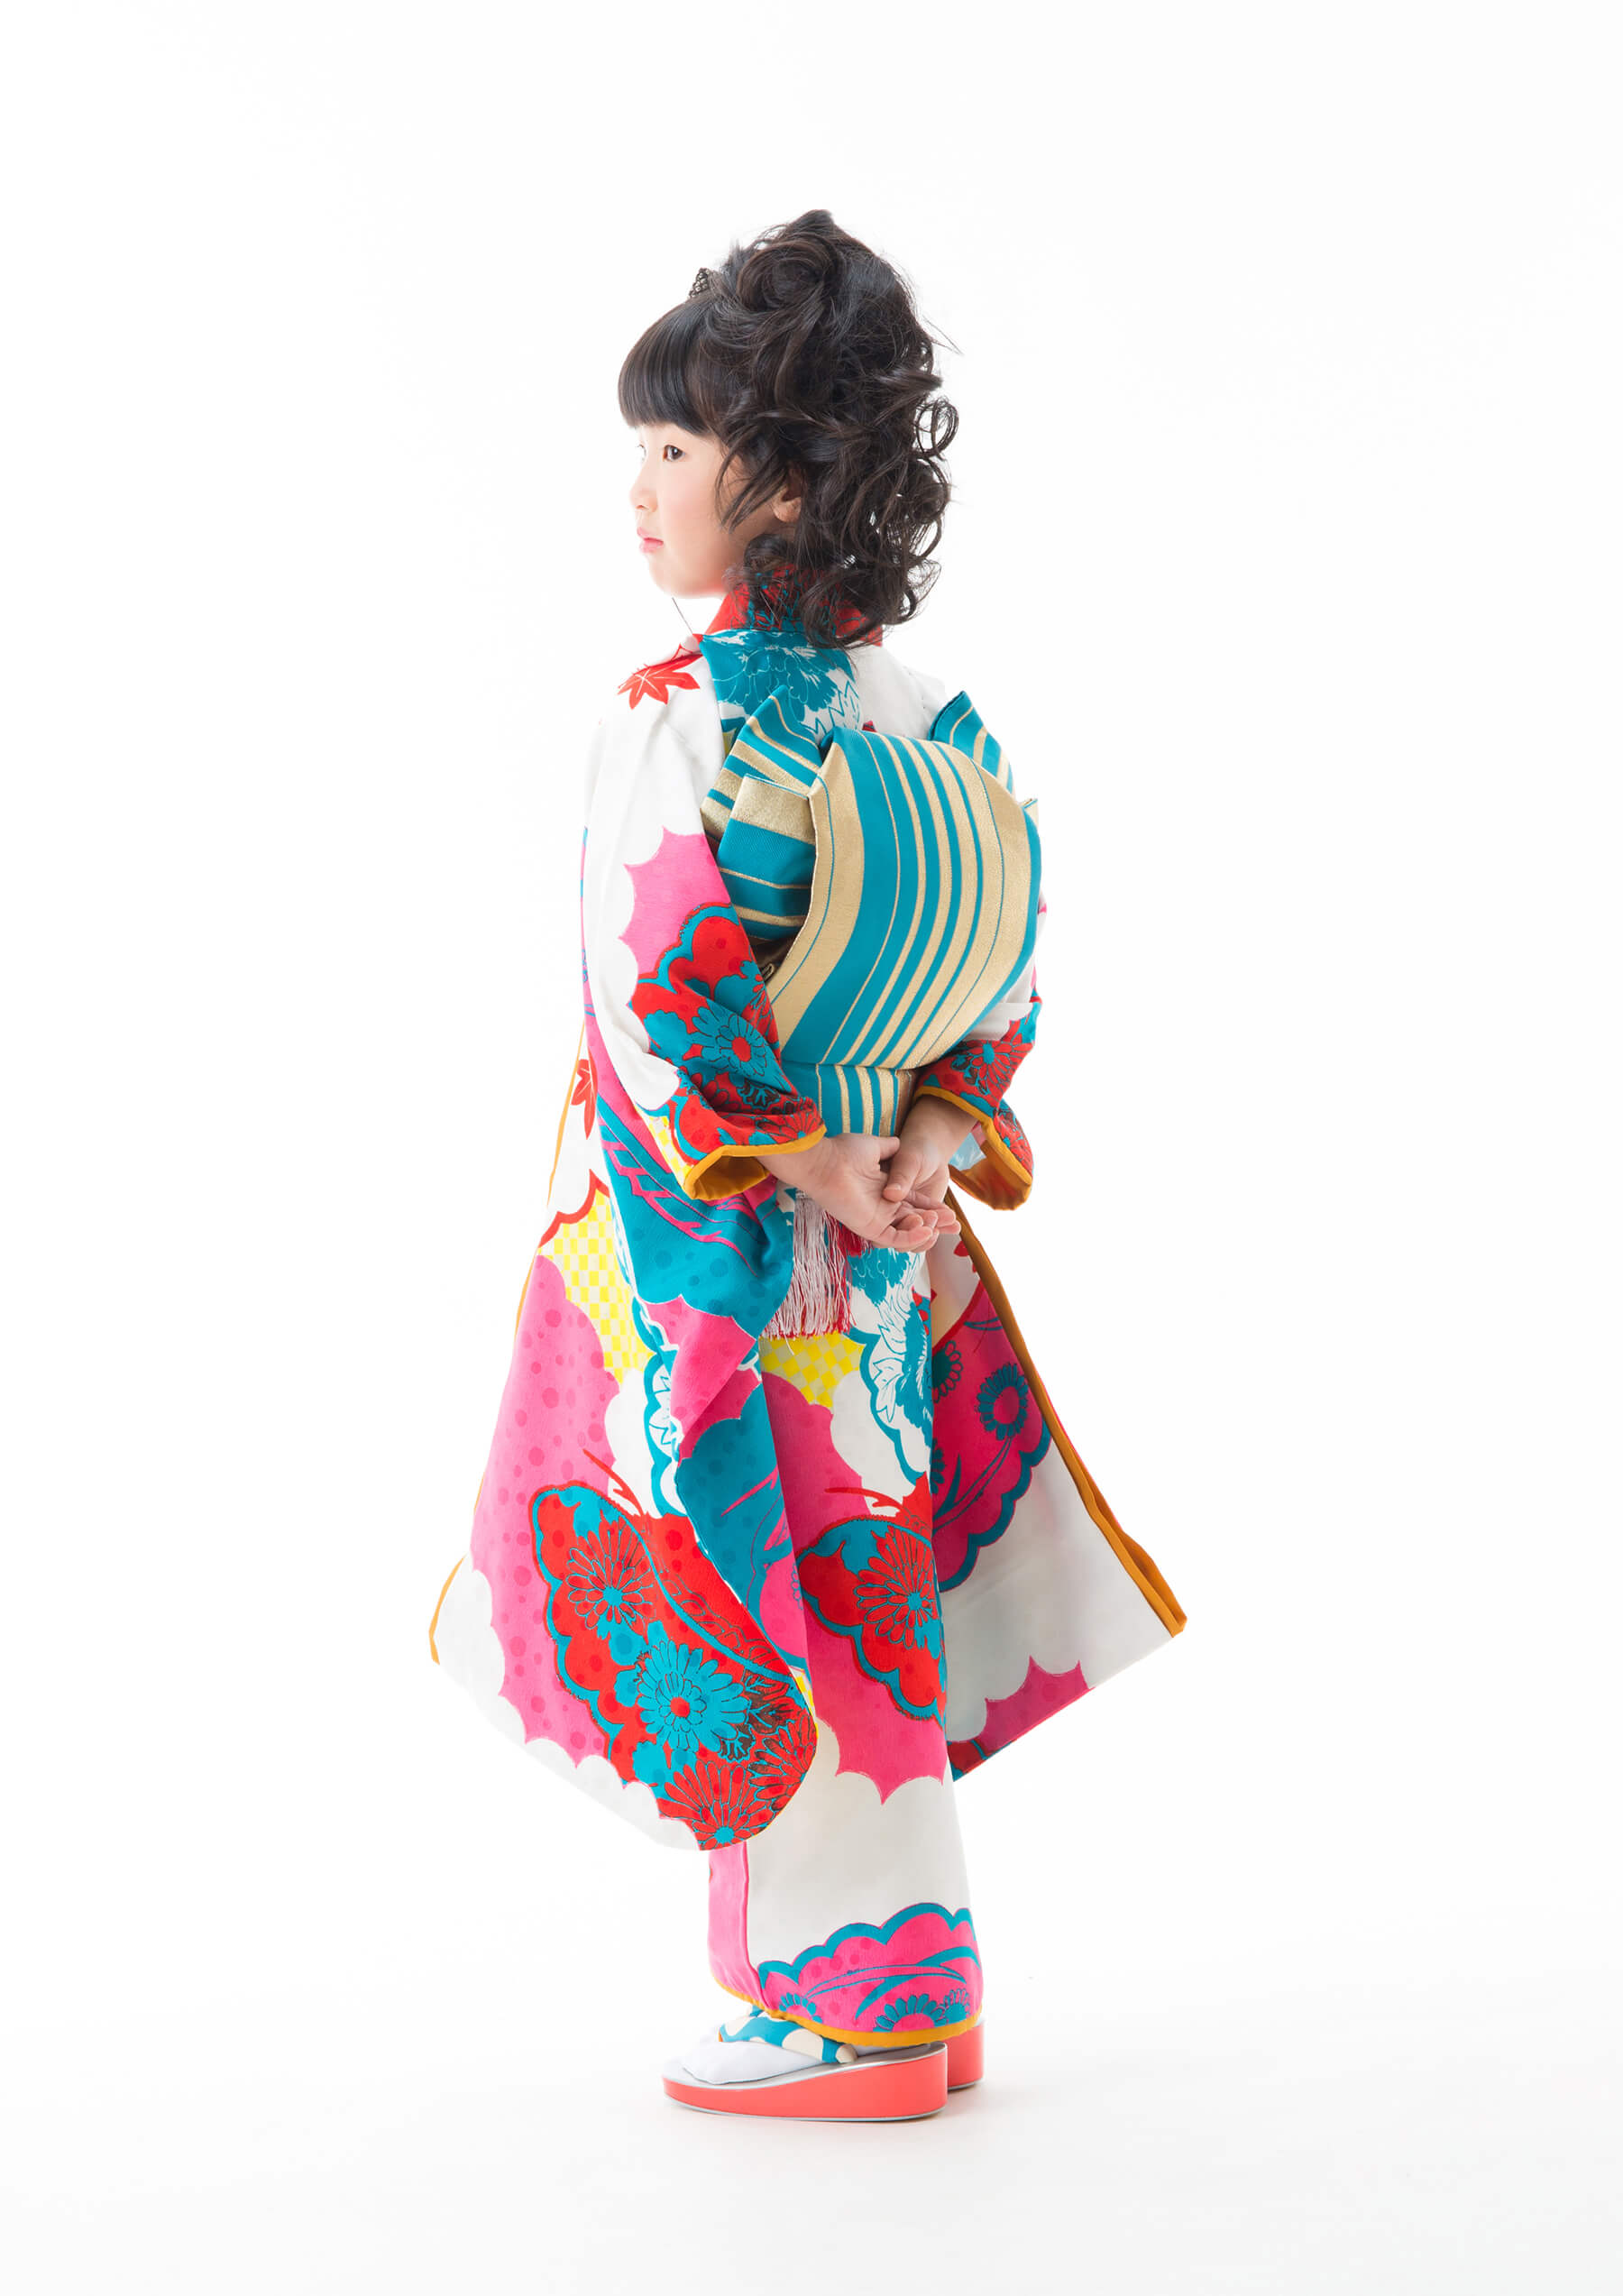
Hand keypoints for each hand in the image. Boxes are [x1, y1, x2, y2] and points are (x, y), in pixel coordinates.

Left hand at [759, 1132, 940, 1251]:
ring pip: (907, 1232)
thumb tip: (900, 1142)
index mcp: (884, 1191)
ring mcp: (875, 1219)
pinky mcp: (868, 1227)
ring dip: (926, 1231)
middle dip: (936, 1223)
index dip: (932, 1208)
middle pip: (914, 1221)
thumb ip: (890, 1148)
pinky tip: (927, 1231)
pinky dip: (911, 1238)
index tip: (950, 1211)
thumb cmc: (844, 1152)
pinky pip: (893, 1239)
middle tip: (956, 1225)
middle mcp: (881, 1207)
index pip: (913, 1204)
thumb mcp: (875, 1147)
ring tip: (942, 1223)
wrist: (825, 1161)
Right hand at [880, 1101, 983, 1230]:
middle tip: (933, 1219)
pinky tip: (955, 1225)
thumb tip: (892, 1194)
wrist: (932, 1149)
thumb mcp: (908, 1161)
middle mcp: (890, 1211)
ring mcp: (908, 1214)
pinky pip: (932, 1227)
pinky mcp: (925, 1214)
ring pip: (917, 1235)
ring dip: (932, 1232)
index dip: (897, 1229)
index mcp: (878, 1201)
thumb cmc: (914, 1149)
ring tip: (948, 1220)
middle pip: (899, 1235)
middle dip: (917, 1234)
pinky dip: (943, 1227)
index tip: (916, 1219)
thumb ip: (900, 1178)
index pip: (881, 1226)